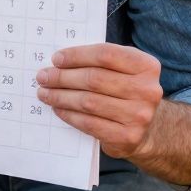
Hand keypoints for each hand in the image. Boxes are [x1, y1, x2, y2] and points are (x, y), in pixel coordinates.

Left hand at [35, 43, 164, 159]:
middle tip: (43, 77)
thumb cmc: (125, 91)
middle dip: (62, 77)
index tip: (56, 59)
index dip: (77, 55)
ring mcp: (139, 115)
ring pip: (88, 102)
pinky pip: (89, 123)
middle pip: (94, 79)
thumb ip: (98, 62)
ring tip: (44, 93)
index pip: (105, 55)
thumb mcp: (122, 70)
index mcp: (146, 66)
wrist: (147, 128)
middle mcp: (147, 90)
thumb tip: (58, 62)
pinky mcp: (128, 136)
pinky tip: (58, 108)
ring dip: (60, 96)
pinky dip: (69, 115)